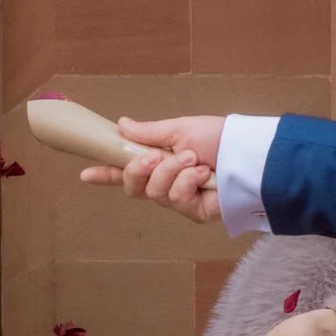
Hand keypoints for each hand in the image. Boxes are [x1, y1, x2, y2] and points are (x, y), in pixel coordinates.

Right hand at [78, 114, 225, 224]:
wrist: (249, 155)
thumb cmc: (219, 137)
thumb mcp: (180, 128)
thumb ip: (149, 132)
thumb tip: (121, 124)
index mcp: (160, 160)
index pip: (127, 170)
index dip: (106, 174)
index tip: (85, 174)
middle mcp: (166, 181)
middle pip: (133, 187)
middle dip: (138, 170)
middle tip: (154, 157)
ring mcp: (179, 199)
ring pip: (154, 191)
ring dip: (171, 171)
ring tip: (194, 160)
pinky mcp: (193, 212)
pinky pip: (175, 199)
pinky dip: (188, 183)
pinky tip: (204, 176)